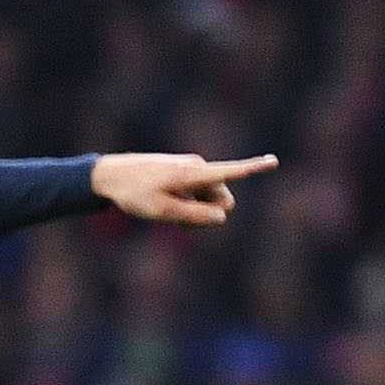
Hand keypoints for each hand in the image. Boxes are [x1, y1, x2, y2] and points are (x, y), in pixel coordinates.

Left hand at [92, 152, 280, 226]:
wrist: (110, 176)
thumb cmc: (134, 194)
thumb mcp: (163, 211)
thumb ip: (195, 216)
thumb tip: (223, 217)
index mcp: (193, 174)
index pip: (230, 171)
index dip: (254, 167)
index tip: (274, 160)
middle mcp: (197, 168)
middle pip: (223, 198)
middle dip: (212, 214)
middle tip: (182, 224)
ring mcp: (191, 170)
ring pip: (211, 199)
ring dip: (198, 212)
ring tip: (171, 217)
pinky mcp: (184, 174)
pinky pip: (199, 194)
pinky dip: (190, 205)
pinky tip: (169, 209)